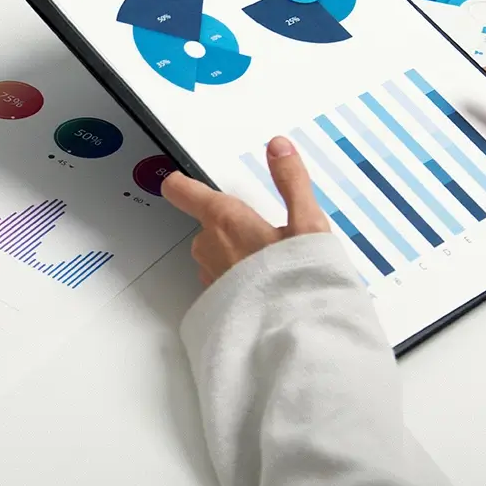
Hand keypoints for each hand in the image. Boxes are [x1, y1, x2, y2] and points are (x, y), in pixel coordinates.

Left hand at [163, 136, 329, 285]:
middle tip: (267, 238)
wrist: (293, 337)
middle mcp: (208, 246)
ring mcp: (208, 275)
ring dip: (236, 255)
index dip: (180, 183)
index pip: (184, 191)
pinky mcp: (213, 301)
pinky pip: (221, 279)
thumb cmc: (300, 282)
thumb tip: (278, 147)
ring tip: (271, 266)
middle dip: (233, 226)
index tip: (177, 178)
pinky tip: (264, 288)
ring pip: (215, 253)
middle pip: (209, 223)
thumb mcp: (308, 224)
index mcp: (226, 220)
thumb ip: (291, 181)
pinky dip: (238, 279)